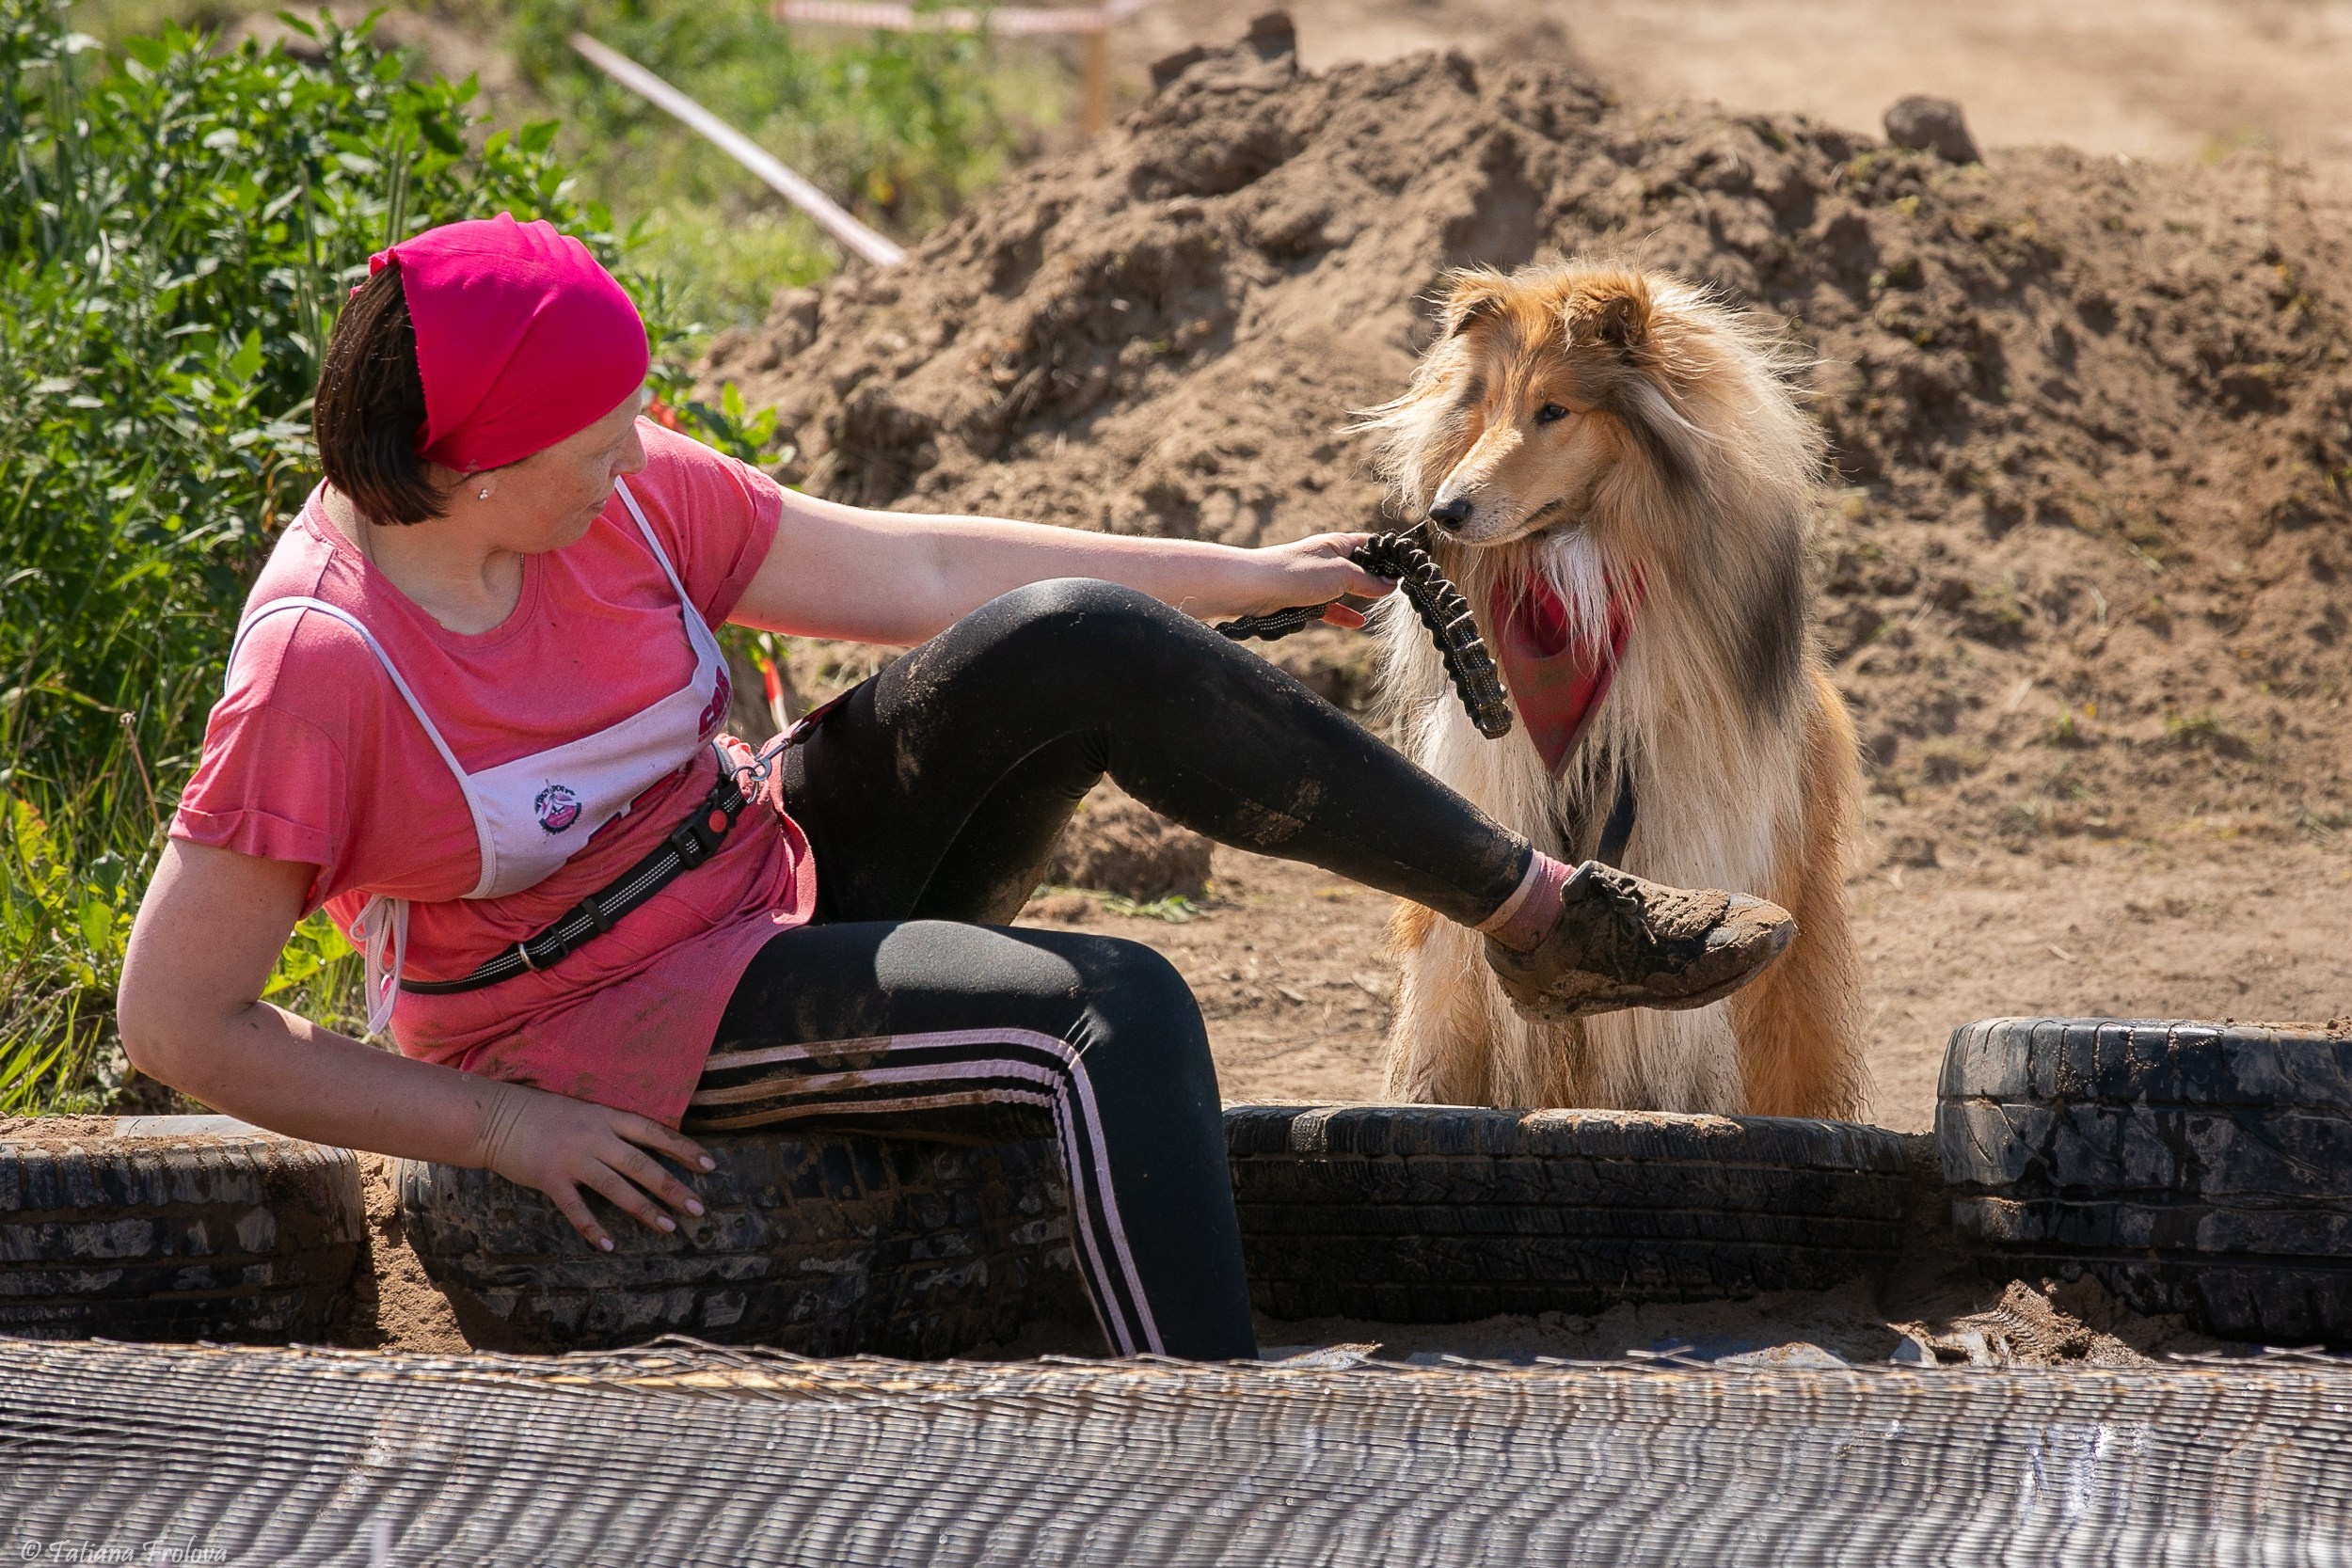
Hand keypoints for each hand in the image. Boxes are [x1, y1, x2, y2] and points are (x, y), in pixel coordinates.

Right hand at [472, 1079, 715, 1250]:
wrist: (495, 1117)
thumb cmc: (540, 1114)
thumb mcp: (582, 1111)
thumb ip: (609, 1128)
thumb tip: (641, 1147)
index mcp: (605, 1117)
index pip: (654, 1132)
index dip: (683, 1148)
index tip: (710, 1164)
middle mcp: (595, 1137)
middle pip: (643, 1164)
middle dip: (673, 1186)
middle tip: (699, 1207)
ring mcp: (573, 1158)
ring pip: (617, 1187)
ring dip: (645, 1209)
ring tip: (669, 1227)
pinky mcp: (550, 1178)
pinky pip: (576, 1208)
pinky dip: (593, 1228)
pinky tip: (610, 1246)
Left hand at [1220, 533, 1399, 623]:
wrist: (1253, 588)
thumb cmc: (1296, 573)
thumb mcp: (1341, 575)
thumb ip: (1367, 581)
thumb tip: (1390, 584)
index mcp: (1336, 544)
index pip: (1369, 544)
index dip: (1387, 553)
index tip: (1406, 567)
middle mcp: (1325, 558)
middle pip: (1357, 567)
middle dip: (1374, 578)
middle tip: (1397, 590)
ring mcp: (1313, 578)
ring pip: (1342, 588)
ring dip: (1357, 597)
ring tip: (1379, 604)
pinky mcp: (1301, 598)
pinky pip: (1328, 606)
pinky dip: (1341, 613)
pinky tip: (1357, 623)